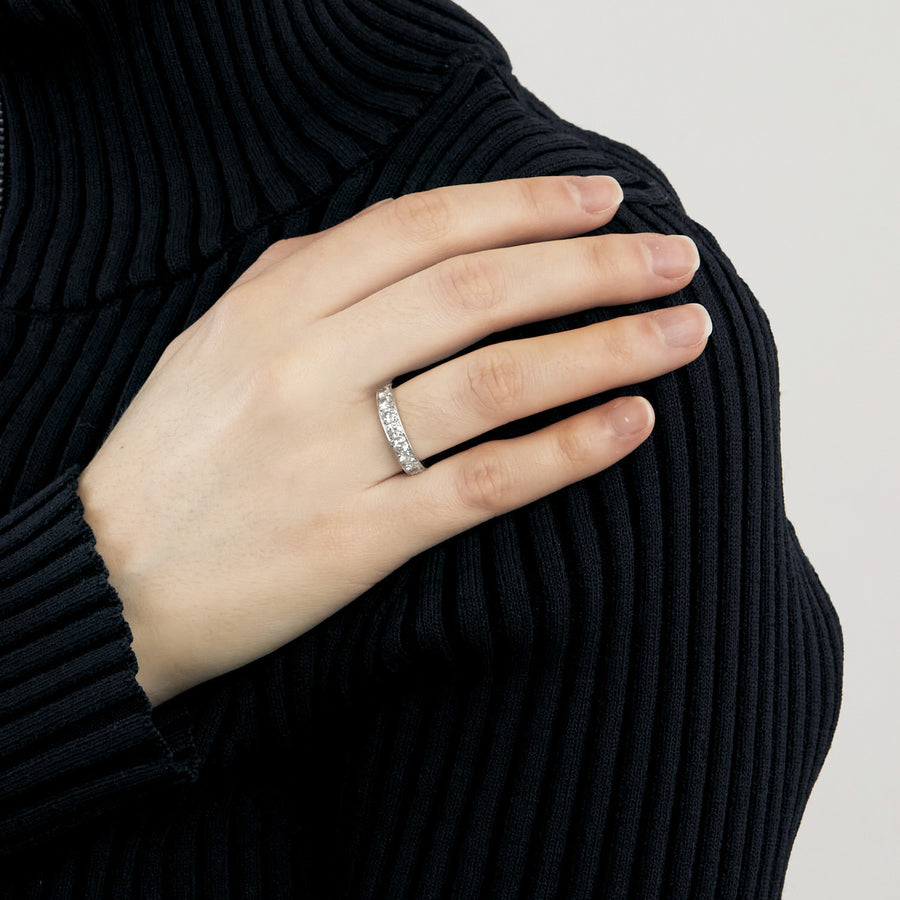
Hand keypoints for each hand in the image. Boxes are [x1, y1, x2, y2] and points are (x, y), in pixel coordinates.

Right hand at [76, 175, 708, 706]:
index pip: (424, 229)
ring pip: (498, 381)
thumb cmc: (172, 457)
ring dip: (605, 349)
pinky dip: (566, 450)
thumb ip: (302, 279)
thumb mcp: (214, 340)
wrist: (110, 583)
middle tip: (674, 259)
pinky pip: (482, 485)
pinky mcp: (357, 540)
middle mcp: (305, 366)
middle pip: (480, 293)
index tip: (603, 200)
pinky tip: (631, 423)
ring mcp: (334, 455)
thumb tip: (407, 243)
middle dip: (592, 267)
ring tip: (683, 334)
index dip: (524, 206)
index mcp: (271, 305)